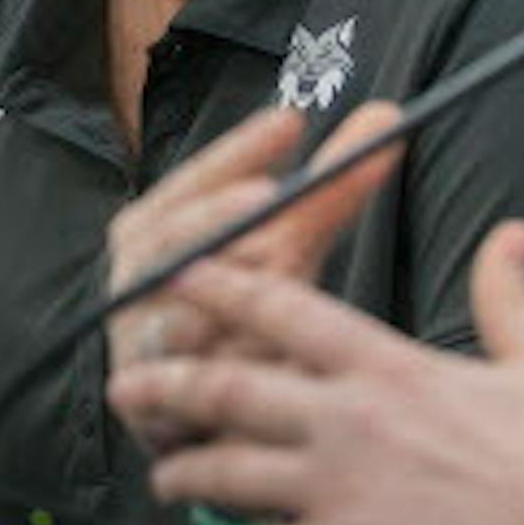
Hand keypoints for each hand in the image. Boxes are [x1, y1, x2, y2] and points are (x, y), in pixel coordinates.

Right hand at [105, 101, 405, 449]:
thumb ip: (327, 188)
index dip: (238, 151)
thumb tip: (388, 114)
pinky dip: (226, 371)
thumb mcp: (286, 240)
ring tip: (268, 268)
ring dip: (218, 298)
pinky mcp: (150, 410)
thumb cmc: (244, 296)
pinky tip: (266, 355)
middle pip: (171, 245)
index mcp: (153, 229)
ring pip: (176, 319)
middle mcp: (135, 283)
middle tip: (272, 196)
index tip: (290, 121)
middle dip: (219, 220)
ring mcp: (136, 347)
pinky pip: (186, 390)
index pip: (190, 181)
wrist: (200, 400)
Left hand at [106, 220, 523, 524]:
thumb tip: (513, 230)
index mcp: (389, 365)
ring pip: (226, 471)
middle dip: (168, 381)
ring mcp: (340, 489)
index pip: (284, 309)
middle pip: (228, 387)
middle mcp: (350, 419)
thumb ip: (505, 290)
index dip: (222, 285)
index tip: (178, 273)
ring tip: (166, 473)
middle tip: (129, 382)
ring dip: (186, 470)